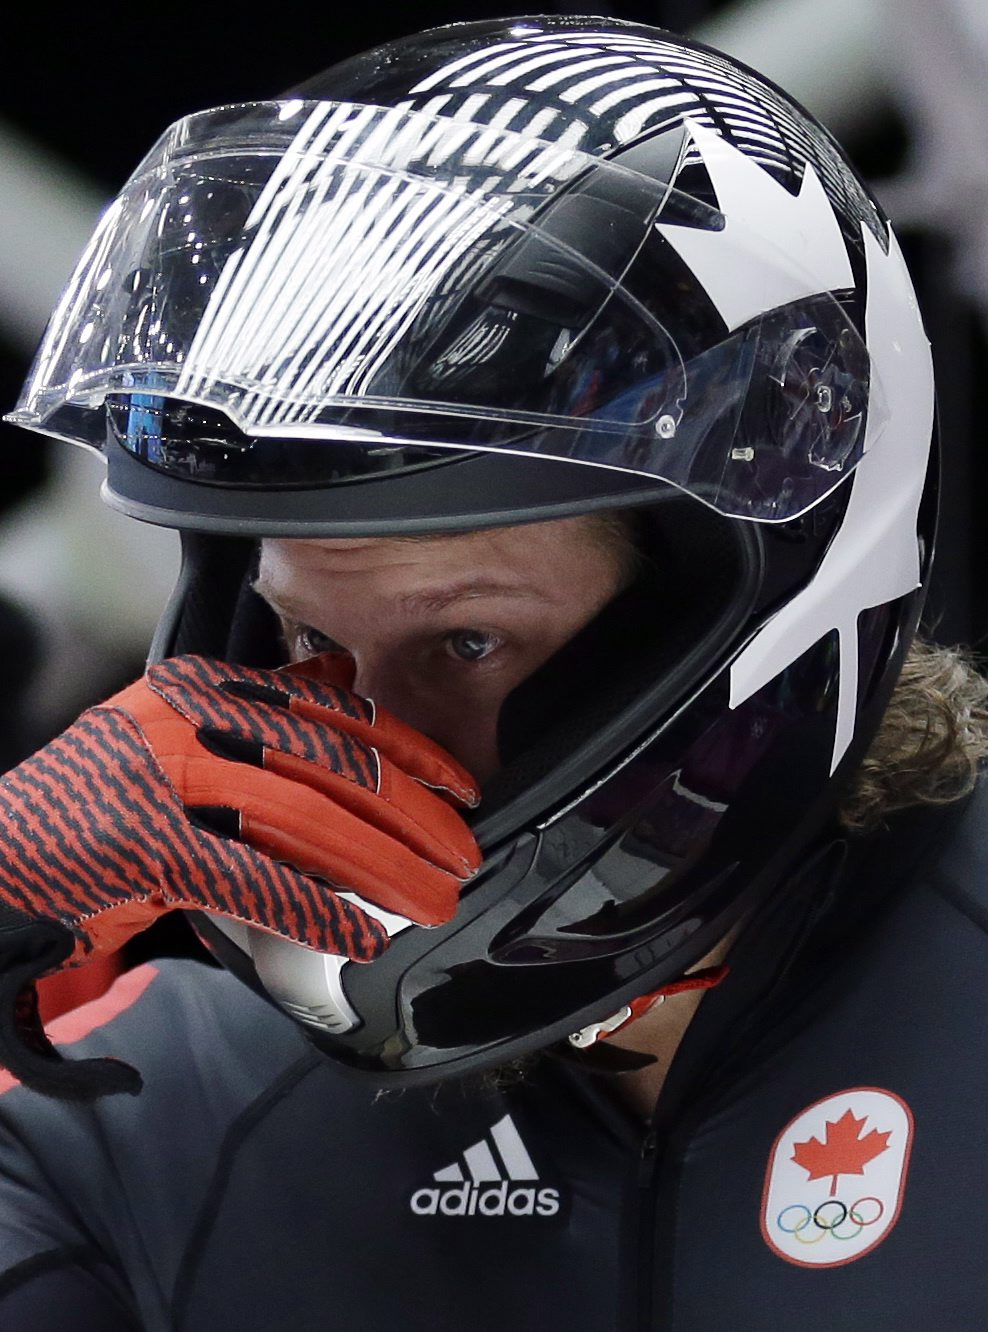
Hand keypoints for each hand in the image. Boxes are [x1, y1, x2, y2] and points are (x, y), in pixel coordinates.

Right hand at [0, 654, 480, 1099]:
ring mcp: (163, 773)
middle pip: (331, 762)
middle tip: (461, 855)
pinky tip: (359, 934)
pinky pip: (254, 878)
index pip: (332, 709)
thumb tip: (342, 693)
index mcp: (204, 684)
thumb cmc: (92, 810)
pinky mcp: (145, 840)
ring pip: (305, 818)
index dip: (408, 750)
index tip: (460, 785)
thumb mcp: (177, 738)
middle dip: (412, 815)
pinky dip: (315, 909)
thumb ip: (254, 718)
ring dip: (383, 866)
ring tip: (430, 900)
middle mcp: (187, 714)